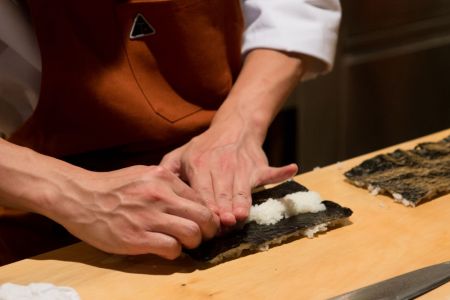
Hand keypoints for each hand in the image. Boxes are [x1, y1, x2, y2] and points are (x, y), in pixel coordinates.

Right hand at [46, 165, 218, 258]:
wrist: (80, 197)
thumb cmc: (112, 187)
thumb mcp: (143, 173)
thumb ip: (166, 184)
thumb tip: (188, 199)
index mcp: (163, 177)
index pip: (200, 199)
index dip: (205, 214)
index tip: (202, 223)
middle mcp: (160, 195)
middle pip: (204, 216)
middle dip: (208, 230)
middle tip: (203, 236)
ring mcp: (149, 216)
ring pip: (192, 233)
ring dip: (193, 243)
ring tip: (184, 244)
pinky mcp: (137, 237)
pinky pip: (172, 248)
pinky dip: (174, 252)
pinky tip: (166, 249)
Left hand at [161, 115, 297, 226]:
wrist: (233, 128)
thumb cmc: (204, 147)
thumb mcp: (180, 154)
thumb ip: (167, 170)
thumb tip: (157, 185)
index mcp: (199, 165)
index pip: (202, 190)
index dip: (206, 206)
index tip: (207, 219)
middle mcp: (220, 166)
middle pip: (222, 192)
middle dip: (223, 209)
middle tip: (224, 224)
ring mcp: (241, 166)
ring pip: (242, 188)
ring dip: (242, 200)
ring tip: (242, 214)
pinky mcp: (257, 167)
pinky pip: (270, 171)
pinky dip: (280, 172)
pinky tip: (290, 169)